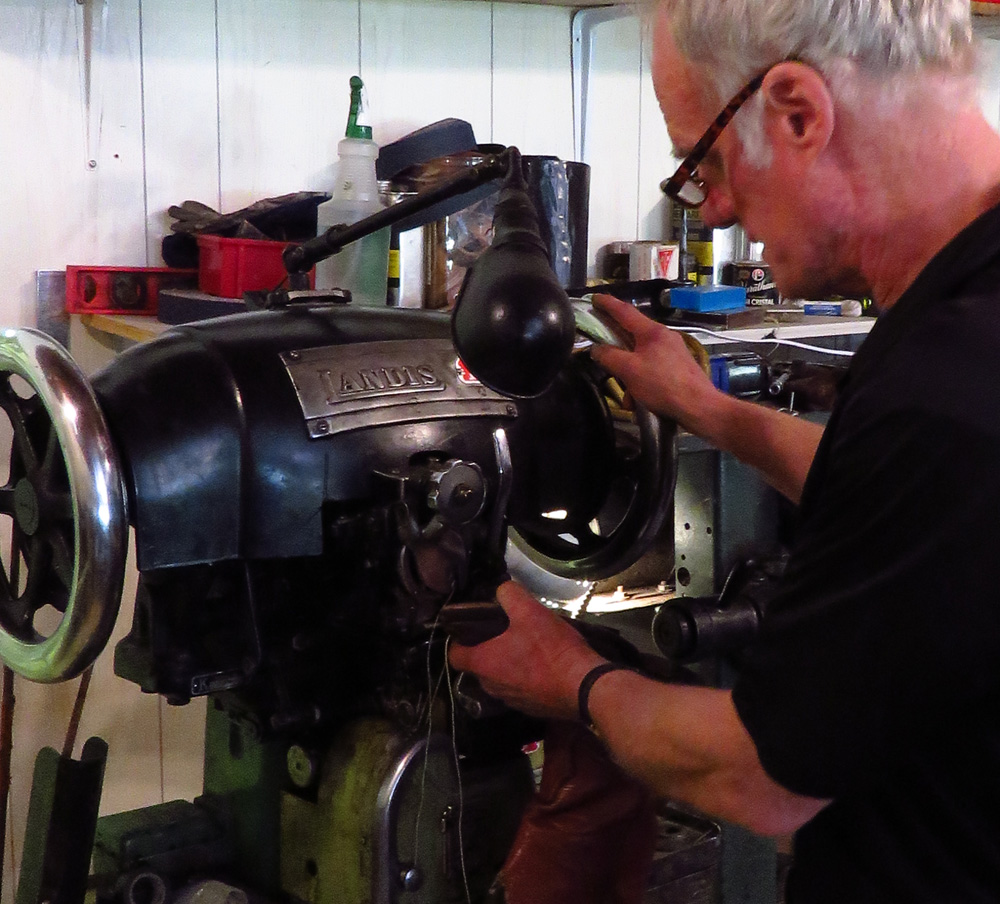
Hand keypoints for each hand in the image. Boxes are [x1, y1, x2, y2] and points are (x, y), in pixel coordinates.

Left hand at [448, 581, 606, 720]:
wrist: (584, 687)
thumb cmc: (551, 649)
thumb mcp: (529, 611)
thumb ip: (509, 595)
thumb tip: (502, 590)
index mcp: (484, 664)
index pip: (455, 656)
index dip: (459, 641)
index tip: (472, 630)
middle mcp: (492, 687)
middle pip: (478, 668)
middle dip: (487, 652)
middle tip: (504, 634)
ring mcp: (511, 701)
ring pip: (499, 681)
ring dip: (507, 667)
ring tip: (526, 649)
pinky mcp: (531, 710)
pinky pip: (519, 691)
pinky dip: (525, 680)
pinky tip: (543, 667)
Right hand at [589, 294, 720, 434]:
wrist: (698, 406)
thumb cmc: (663, 385)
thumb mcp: (629, 371)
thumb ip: (609, 357)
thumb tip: (596, 349)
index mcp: (652, 332)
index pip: (625, 311)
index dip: (607, 304)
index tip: (595, 297)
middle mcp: (664, 337)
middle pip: (633, 334)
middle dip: (617, 346)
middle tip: (602, 349)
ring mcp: (673, 352)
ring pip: (642, 356)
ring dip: (630, 373)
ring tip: (628, 394)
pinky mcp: (679, 367)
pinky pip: (653, 368)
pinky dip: (642, 381)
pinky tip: (640, 400)